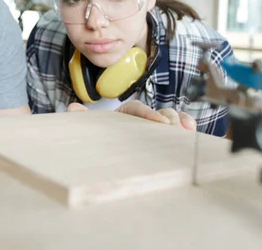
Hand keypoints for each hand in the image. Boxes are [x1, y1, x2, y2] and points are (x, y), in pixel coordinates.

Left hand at [67, 101, 195, 129]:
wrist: (106, 153)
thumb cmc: (102, 139)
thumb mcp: (94, 129)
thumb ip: (84, 119)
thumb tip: (72, 108)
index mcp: (124, 114)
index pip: (136, 109)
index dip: (148, 113)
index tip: (158, 122)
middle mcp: (142, 118)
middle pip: (158, 112)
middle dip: (167, 119)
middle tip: (174, 129)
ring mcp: (156, 127)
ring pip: (171, 119)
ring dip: (179, 123)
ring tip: (184, 132)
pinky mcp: (166, 136)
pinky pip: (180, 126)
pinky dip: (186, 126)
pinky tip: (190, 131)